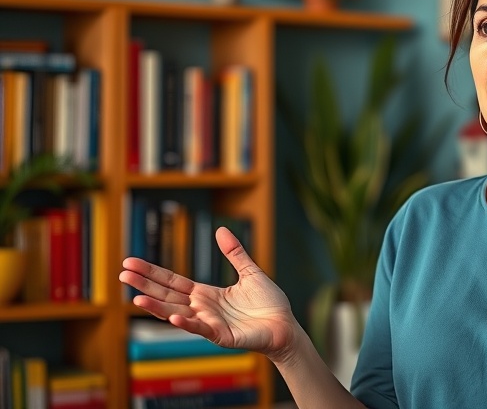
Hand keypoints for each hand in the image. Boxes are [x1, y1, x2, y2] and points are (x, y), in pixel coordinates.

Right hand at [119, 227, 300, 363]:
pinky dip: (188, 323)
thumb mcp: (250, 272)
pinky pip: (202, 329)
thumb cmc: (268, 303)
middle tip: (121, 274)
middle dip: (145, 285)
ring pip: (177, 313)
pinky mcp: (222, 336)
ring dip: (156, 307)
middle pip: (167, 296)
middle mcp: (202, 309)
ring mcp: (210, 324)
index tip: (130, 262)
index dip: (152, 273)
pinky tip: (174, 316)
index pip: (172, 282)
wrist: (286, 326)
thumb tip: (220, 229)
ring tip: (135, 297)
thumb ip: (235, 253)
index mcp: (206, 294)